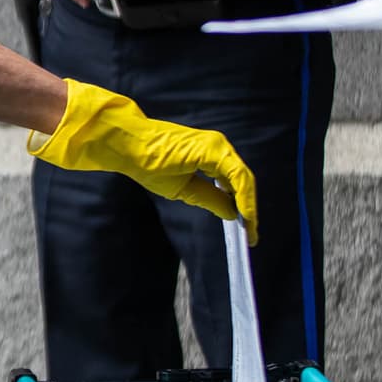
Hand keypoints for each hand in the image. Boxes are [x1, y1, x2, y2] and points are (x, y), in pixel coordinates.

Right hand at [28, 78, 258, 244]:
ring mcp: (217, 146)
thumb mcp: (184, 188)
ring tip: (251, 229)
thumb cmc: (149, 163)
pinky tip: (245, 215)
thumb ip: (208, 197)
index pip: (235, 182)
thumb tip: (232, 213)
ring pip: (243, 178)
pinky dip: (244, 197)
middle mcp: (217, 147)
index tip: (248, 229)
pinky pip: (236, 175)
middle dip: (250, 209)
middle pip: (243, 181)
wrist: (128, 146)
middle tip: (252, 235)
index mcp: (210, 154)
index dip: (244, 206)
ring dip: (249, 205)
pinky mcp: (213, 148)